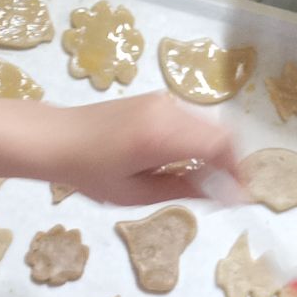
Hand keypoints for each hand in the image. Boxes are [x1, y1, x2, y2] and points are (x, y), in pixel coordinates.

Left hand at [49, 92, 242, 206]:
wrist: (56, 138)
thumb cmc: (89, 172)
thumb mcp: (135, 193)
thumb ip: (183, 189)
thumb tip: (223, 195)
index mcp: (162, 134)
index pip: (220, 146)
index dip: (237, 171)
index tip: (240, 196)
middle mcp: (168, 110)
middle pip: (220, 132)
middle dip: (231, 162)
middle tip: (228, 192)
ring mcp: (162, 101)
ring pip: (208, 125)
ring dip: (215, 152)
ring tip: (207, 182)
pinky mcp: (155, 101)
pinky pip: (191, 120)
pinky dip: (199, 141)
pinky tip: (186, 164)